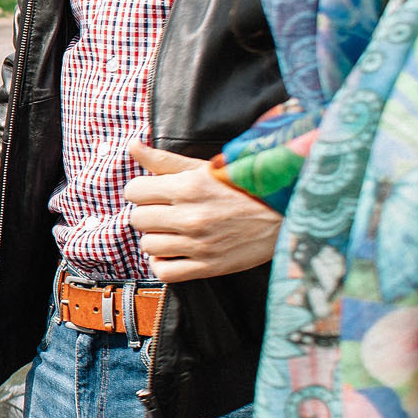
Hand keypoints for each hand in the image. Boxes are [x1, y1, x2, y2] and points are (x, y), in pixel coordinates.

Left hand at [122, 143, 282, 281]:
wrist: (285, 212)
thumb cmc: (243, 187)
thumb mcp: (205, 168)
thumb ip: (165, 160)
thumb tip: (132, 145)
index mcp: (188, 187)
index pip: (133, 191)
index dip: (142, 191)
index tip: (154, 193)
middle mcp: (190, 216)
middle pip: (138, 219)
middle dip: (148, 213)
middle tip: (167, 212)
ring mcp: (199, 244)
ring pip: (148, 246)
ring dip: (156, 239)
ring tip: (173, 231)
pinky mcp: (208, 266)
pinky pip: (164, 272)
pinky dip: (164, 264)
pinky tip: (175, 252)